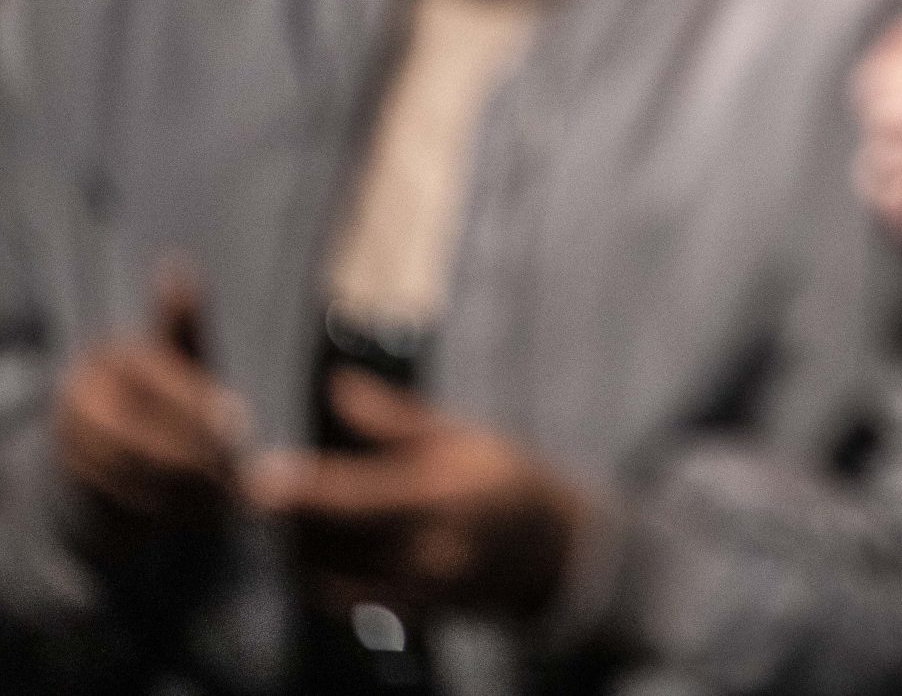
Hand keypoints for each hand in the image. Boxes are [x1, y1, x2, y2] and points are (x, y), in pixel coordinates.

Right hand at [52, 266, 244, 535]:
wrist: (114, 456)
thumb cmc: (166, 397)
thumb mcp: (182, 359)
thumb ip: (184, 325)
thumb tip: (176, 266)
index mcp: (110, 356)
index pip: (156, 379)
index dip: (198, 406)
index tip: (241, 428)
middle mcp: (78, 396)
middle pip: (138, 431)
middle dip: (193, 455)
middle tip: (239, 474)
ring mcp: (66, 443)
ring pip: (129, 471)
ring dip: (182, 489)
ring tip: (227, 498)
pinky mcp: (67, 485)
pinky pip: (116, 502)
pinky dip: (162, 511)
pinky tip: (197, 514)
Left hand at [247, 370, 584, 618]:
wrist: (544, 549)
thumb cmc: (499, 477)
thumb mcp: (458, 434)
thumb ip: (392, 418)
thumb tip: (335, 387)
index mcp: (441, 497)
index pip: (356, 497)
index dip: (303, 491)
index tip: (257, 480)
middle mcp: (426, 552)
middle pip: (328, 542)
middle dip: (288, 518)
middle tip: (266, 488)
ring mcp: (416, 590)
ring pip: (324, 573)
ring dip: (297, 546)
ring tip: (294, 514)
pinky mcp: (405, 614)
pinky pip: (339, 596)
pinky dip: (317, 571)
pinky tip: (321, 544)